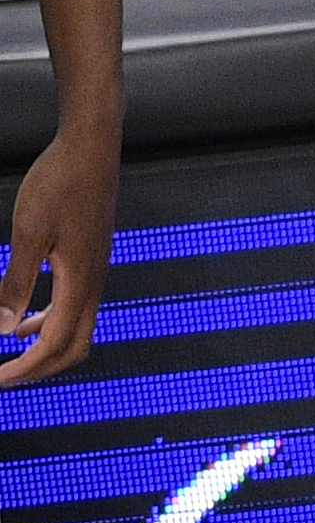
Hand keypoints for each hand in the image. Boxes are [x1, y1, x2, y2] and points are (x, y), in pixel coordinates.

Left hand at [0, 124, 118, 385]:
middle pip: (78, 344)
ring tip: (10, 351)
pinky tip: (26, 316)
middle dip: (43, 368)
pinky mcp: (93, 256)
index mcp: (81, 278)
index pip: (57, 342)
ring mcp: (97, 267)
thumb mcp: (29, 234)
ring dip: (47, 345)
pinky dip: (52, 322)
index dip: (26, 368)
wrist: (92, 146)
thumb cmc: (60, 182)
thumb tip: (4, 329)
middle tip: (5, 376)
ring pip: (79, 326)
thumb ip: (16, 283)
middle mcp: (95, 278)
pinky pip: (78, 304)